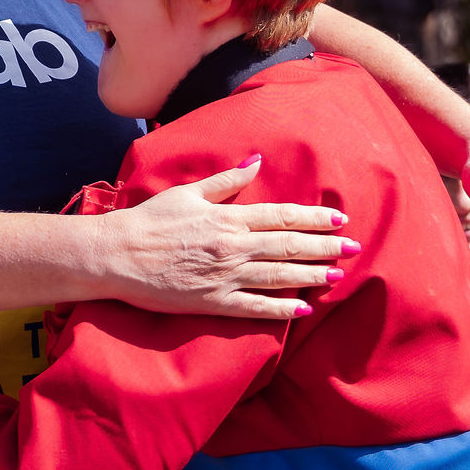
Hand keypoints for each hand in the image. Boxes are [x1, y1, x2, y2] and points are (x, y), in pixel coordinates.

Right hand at [98, 156, 355, 320]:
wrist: (115, 255)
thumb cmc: (148, 221)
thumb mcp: (188, 193)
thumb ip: (225, 181)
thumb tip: (255, 161)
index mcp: (228, 218)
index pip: (282, 216)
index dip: (314, 217)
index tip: (339, 218)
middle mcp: (232, 246)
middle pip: (289, 245)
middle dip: (325, 246)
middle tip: (354, 247)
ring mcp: (225, 276)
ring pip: (279, 276)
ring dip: (313, 274)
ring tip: (338, 274)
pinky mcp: (213, 302)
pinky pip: (256, 308)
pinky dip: (282, 309)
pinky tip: (304, 308)